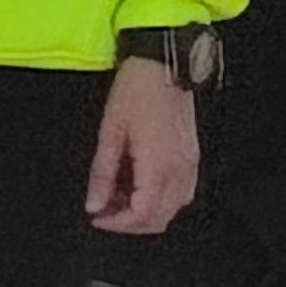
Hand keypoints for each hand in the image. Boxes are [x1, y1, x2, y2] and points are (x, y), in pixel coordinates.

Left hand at [85, 57, 199, 233]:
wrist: (163, 63)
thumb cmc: (137, 90)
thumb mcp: (110, 131)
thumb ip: (102, 173)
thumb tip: (94, 203)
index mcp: (158, 166)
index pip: (142, 214)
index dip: (117, 223)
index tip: (98, 217)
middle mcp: (180, 170)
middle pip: (160, 219)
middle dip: (130, 223)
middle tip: (105, 210)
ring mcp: (189, 163)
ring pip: (173, 208)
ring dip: (145, 211)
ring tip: (119, 196)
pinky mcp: (192, 155)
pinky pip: (181, 192)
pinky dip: (160, 198)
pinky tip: (140, 184)